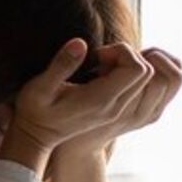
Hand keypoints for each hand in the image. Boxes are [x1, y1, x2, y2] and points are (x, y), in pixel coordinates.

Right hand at [0, 39, 150, 172]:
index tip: (99, 54)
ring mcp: (117, 111)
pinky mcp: (115, 111)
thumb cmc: (34, 110)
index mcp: (101, 100)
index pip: (137, 69)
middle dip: (128, 55)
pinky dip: (126, 75)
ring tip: (101, 66)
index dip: (123, 52)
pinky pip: (137, 89)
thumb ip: (61, 65)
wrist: (36, 138)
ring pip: (145, 81)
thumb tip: (80, 44)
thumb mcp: (39, 86)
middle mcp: (115, 108)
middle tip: (101, 57)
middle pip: (147, 73)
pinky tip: (103, 74)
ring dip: (128, 65)